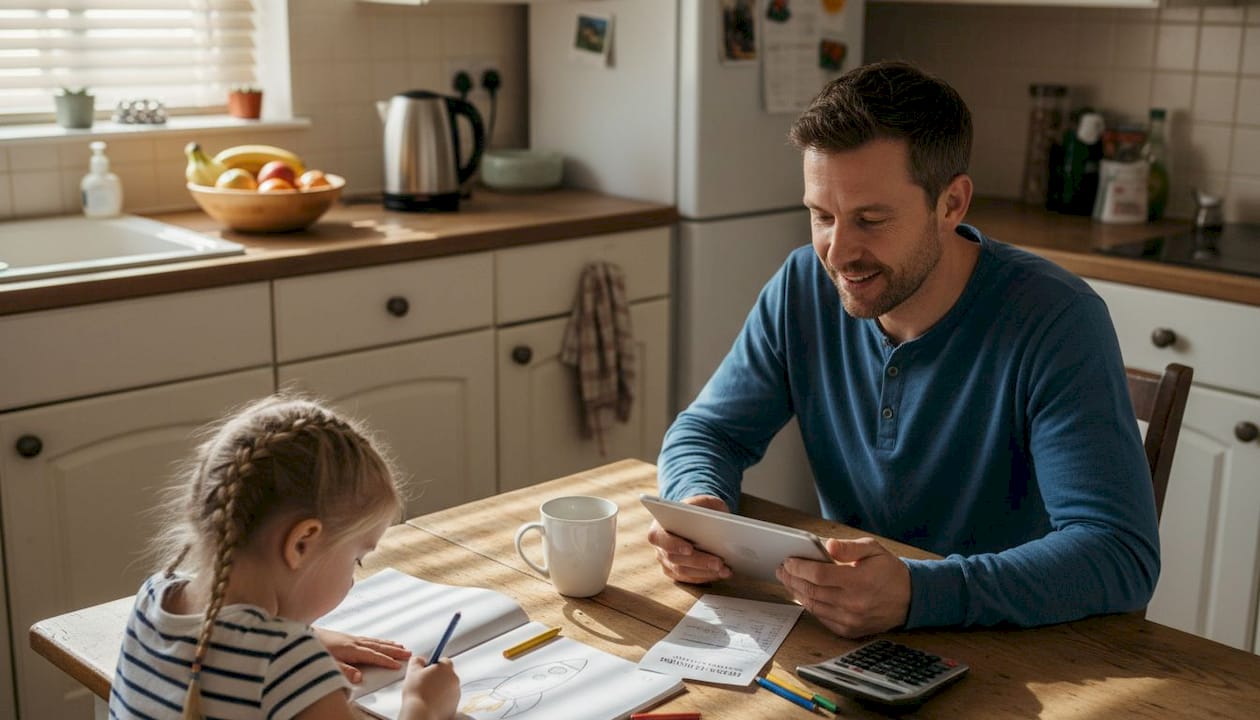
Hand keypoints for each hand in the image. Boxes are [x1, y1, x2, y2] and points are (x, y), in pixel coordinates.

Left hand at [313, 627, 410, 683]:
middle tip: (408, 653)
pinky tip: (382, 642)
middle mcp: (354, 642)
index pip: (373, 656)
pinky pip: (369, 639)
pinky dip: (379, 641)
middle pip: (378, 647)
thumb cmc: (314, 648)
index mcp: (350, 649)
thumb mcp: (327, 663)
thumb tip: (358, 678)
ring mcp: (352, 638)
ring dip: (389, 645)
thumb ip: (343, 670)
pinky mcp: (348, 637)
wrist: (304, 634)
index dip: (386, 661)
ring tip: (401, 647)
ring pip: (375, 642)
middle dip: (394, 651)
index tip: (398, 665)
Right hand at [399, 657, 459, 719]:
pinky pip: (448, 700)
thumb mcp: (412, 670)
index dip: (434, 665)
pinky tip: (431, 703)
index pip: (444, 661)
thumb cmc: (417, 692)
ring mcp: (456, 694)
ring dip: (440, 690)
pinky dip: (441, 701)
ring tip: (426, 695)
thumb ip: (417, 660)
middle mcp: (454, 680)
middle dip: (437, 678)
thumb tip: (421, 660)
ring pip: (448, 688)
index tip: (427, 670)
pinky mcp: (454, 706)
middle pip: (447, 674)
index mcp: (446, 669)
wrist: (421, 713)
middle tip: (425, 683)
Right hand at [647, 494, 732, 582]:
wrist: (695, 519)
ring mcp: (667, 562)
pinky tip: (721, 573)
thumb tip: (718, 521)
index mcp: (659, 526)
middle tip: (719, 563)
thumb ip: (705, 507)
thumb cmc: (697, 509)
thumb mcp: (702, 501)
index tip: (689, 548)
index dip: (674, 544)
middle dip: (699, 562)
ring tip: (724, 570)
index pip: (660, 538)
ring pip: (683, 572)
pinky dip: (706, 577)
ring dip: (705, 572)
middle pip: (675, 558)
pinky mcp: (677, 572)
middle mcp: (660, 547)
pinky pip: (690, 579)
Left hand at [776, 537, 910, 637]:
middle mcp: (854, 603)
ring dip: (797, 593)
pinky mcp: (851, 630)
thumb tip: (827, 544)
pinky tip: (804, 595)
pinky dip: (811, 606)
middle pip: (812, 591)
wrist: (911, 599)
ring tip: (789, 581)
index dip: (799, 568)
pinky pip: (823, 618)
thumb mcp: (873, 549)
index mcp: (859, 580)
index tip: (788, 561)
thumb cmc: (890, 571)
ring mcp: (851, 619)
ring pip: (814, 606)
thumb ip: (849, 547)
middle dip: (792, 579)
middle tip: (782, 570)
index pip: (819, 575)